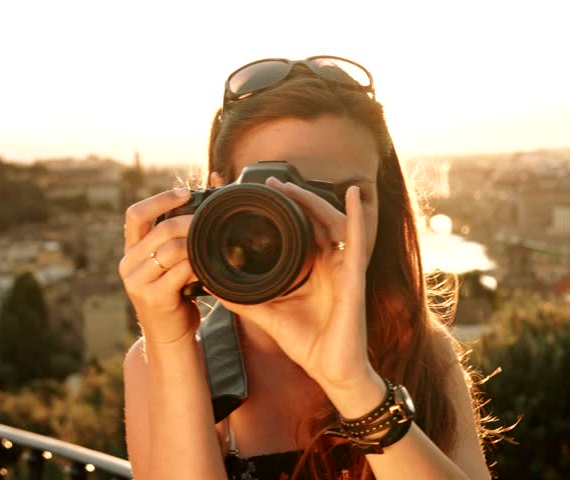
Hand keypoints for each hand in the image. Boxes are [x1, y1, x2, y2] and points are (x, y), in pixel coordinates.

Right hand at [119, 188, 200, 343]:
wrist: (169, 337)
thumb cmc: (175, 297)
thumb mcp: (168, 266)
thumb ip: (173, 243)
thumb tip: (197, 209)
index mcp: (131, 251)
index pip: (136, 214)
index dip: (160, 199)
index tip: (185, 193)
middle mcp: (129, 264)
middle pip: (160, 230)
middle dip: (189, 222)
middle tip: (210, 221)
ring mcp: (138, 282)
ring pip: (171, 249)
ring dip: (196, 244)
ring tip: (212, 244)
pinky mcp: (153, 297)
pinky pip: (180, 271)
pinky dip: (197, 265)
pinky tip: (208, 266)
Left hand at [215, 178, 375, 394]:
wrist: (332, 371)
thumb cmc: (309, 344)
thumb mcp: (268, 315)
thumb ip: (243, 298)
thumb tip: (211, 284)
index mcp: (312, 271)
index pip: (300, 232)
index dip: (284, 211)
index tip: (261, 195)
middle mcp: (330, 265)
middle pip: (315, 221)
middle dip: (296, 199)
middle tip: (271, 184)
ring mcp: (344, 268)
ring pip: (333, 223)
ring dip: (314, 201)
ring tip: (292, 187)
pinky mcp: (355, 277)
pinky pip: (358, 240)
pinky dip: (356, 215)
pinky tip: (352, 194)